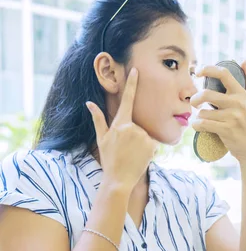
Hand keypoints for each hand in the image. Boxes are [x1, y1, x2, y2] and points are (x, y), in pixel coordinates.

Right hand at [86, 68, 157, 193]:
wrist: (118, 179)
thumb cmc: (109, 159)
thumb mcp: (101, 138)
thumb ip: (98, 119)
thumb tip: (89, 103)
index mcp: (119, 123)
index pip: (127, 99)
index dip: (132, 84)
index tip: (136, 70)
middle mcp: (132, 127)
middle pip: (137, 124)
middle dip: (133, 135)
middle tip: (126, 150)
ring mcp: (143, 136)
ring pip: (145, 134)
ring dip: (141, 143)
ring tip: (132, 154)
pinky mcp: (152, 145)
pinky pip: (152, 142)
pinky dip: (148, 149)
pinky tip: (140, 157)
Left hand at [191, 61, 245, 164]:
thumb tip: (243, 61)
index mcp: (241, 93)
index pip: (224, 74)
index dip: (208, 69)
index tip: (199, 72)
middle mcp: (238, 103)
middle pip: (206, 94)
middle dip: (195, 99)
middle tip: (194, 103)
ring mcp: (233, 117)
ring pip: (203, 112)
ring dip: (198, 117)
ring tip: (202, 119)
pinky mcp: (227, 130)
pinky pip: (203, 124)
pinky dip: (197, 125)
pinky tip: (198, 126)